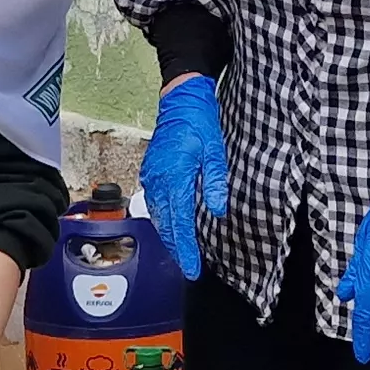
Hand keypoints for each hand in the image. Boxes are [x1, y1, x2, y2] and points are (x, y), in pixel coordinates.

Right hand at [141, 75, 229, 279]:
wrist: (180, 100)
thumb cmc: (199, 123)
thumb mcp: (214, 151)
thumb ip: (214, 182)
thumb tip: (219, 211)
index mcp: (174, 176)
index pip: (180, 223)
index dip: (186, 249)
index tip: (193, 268)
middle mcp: (158, 180)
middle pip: (166, 225)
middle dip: (177, 249)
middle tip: (189, 268)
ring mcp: (151, 177)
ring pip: (158, 217)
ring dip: (169, 237)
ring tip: (182, 254)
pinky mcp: (150, 173)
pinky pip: (155, 204)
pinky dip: (164, 220)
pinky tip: (172, 228)